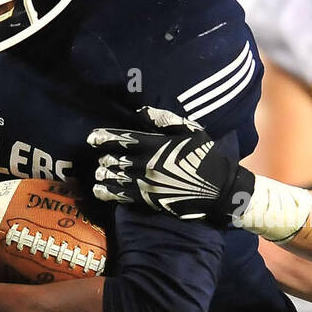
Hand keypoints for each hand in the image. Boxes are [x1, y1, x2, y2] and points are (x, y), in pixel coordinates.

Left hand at [88, 107, 251, 222]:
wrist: (220, 189)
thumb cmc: (206, 156)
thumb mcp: (191, 131)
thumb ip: (164, 121)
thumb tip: (141, 112)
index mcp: (156, 145)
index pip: (123, 139)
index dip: (104, 138)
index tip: (91, 138)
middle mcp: (148, 164)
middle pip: (116, 159)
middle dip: (105, 158)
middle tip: (101, 158)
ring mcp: (147, 183)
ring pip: (116, 178)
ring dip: (103, 174)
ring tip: (98, 173)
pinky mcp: (150, 200)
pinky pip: (123, 196)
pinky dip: (108, 193)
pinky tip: (99, 191)